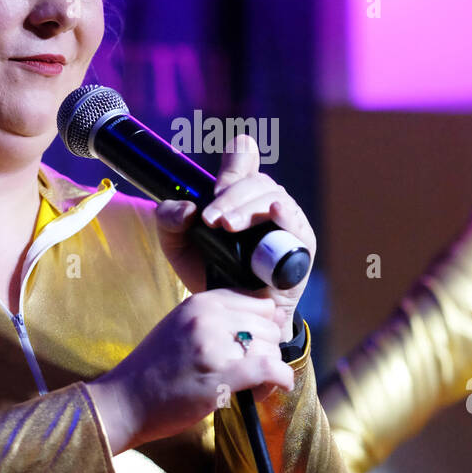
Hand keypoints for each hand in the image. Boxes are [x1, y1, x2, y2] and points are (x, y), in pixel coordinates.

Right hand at [87, 289, 294, 454]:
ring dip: (270, 369)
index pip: (257, 301)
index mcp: (199, 303)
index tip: (256, 341)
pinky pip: (269, 369)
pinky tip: (280, 384)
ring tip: (252, 384)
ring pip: (271, 348)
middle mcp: (207, 319)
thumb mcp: (181, 325)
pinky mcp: (220, 378)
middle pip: (268, 325)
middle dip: (267, 347)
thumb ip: (218, 318)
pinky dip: (281, 378)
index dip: (264, 323)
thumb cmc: (154, 368)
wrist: (124, 401)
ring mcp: (213, 347)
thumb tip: (271, 316)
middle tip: (252, 368)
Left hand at [153, 134, 315, 337]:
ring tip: (227, 226)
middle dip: (230, 196)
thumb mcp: (177, 245)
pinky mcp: (302, 246)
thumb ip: (169, 220)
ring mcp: (286, 223)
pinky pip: (297, 224)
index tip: (229, 161)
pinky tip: (275, 213)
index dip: (239, 157)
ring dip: (248, 209)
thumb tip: (188, 208)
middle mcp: (264, 204)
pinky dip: (286, 215)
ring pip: (273, 198)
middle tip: (210, 219)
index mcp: (239, 196)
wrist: (229, 315)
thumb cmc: (207, 274)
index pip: (243, 164)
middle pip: (255, 182)